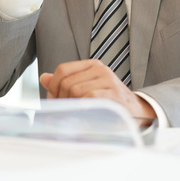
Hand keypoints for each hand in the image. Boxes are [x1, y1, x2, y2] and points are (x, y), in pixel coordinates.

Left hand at [39, 59, 156, 121]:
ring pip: (74, 90)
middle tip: (64, 111)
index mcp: (92, 66)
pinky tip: (85, 115)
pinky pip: (88, 98)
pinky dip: (81, 108)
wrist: (135, 113)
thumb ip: (66, 82)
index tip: (54, 100)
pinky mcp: (113, 94)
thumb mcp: (87, 88)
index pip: (62, 69)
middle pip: (66, 82)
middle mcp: (100, 69)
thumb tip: (44, 78)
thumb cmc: (108, 102)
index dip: (53, 86)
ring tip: (75, 114)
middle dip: (60, 99)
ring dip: (70, 106)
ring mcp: (108, 80)